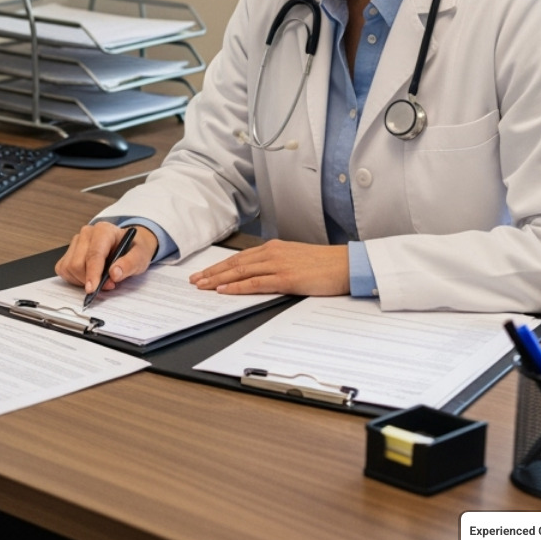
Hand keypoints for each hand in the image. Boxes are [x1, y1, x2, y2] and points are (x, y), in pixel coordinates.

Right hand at [54, 222, 157, 297]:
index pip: (94, 254)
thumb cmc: (133, 249)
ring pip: (69, 268)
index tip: (92, 289)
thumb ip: (129, 264)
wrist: (128, 245)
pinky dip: (74, 279)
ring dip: (82, 280)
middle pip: (78, 264)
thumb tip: (114, 273)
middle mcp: (87, 234)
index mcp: (104, 230)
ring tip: (100, 279)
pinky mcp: (69, 252)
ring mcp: (76, 242)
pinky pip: (63, 270)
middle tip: (108, 285)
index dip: (92, 273)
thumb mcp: (140, 256)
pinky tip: (88, 276)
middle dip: (90, 280)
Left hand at [188, 240, 350, 295]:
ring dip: (218, 280)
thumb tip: (259, 274)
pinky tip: (224, 290)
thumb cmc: (324, 265)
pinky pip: (255, 283)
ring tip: (202, 286)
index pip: (239, 257)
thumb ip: (276, 264)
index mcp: (274, 248)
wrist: (346, 265)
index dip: (219, 266)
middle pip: (234, 264)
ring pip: (240, 272)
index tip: (204, 273)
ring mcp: (278, 265)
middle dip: (212, 273)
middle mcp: (272, 253)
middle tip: (194, 280)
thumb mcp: (295, 259)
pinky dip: (237, 287)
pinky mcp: (286, 278)